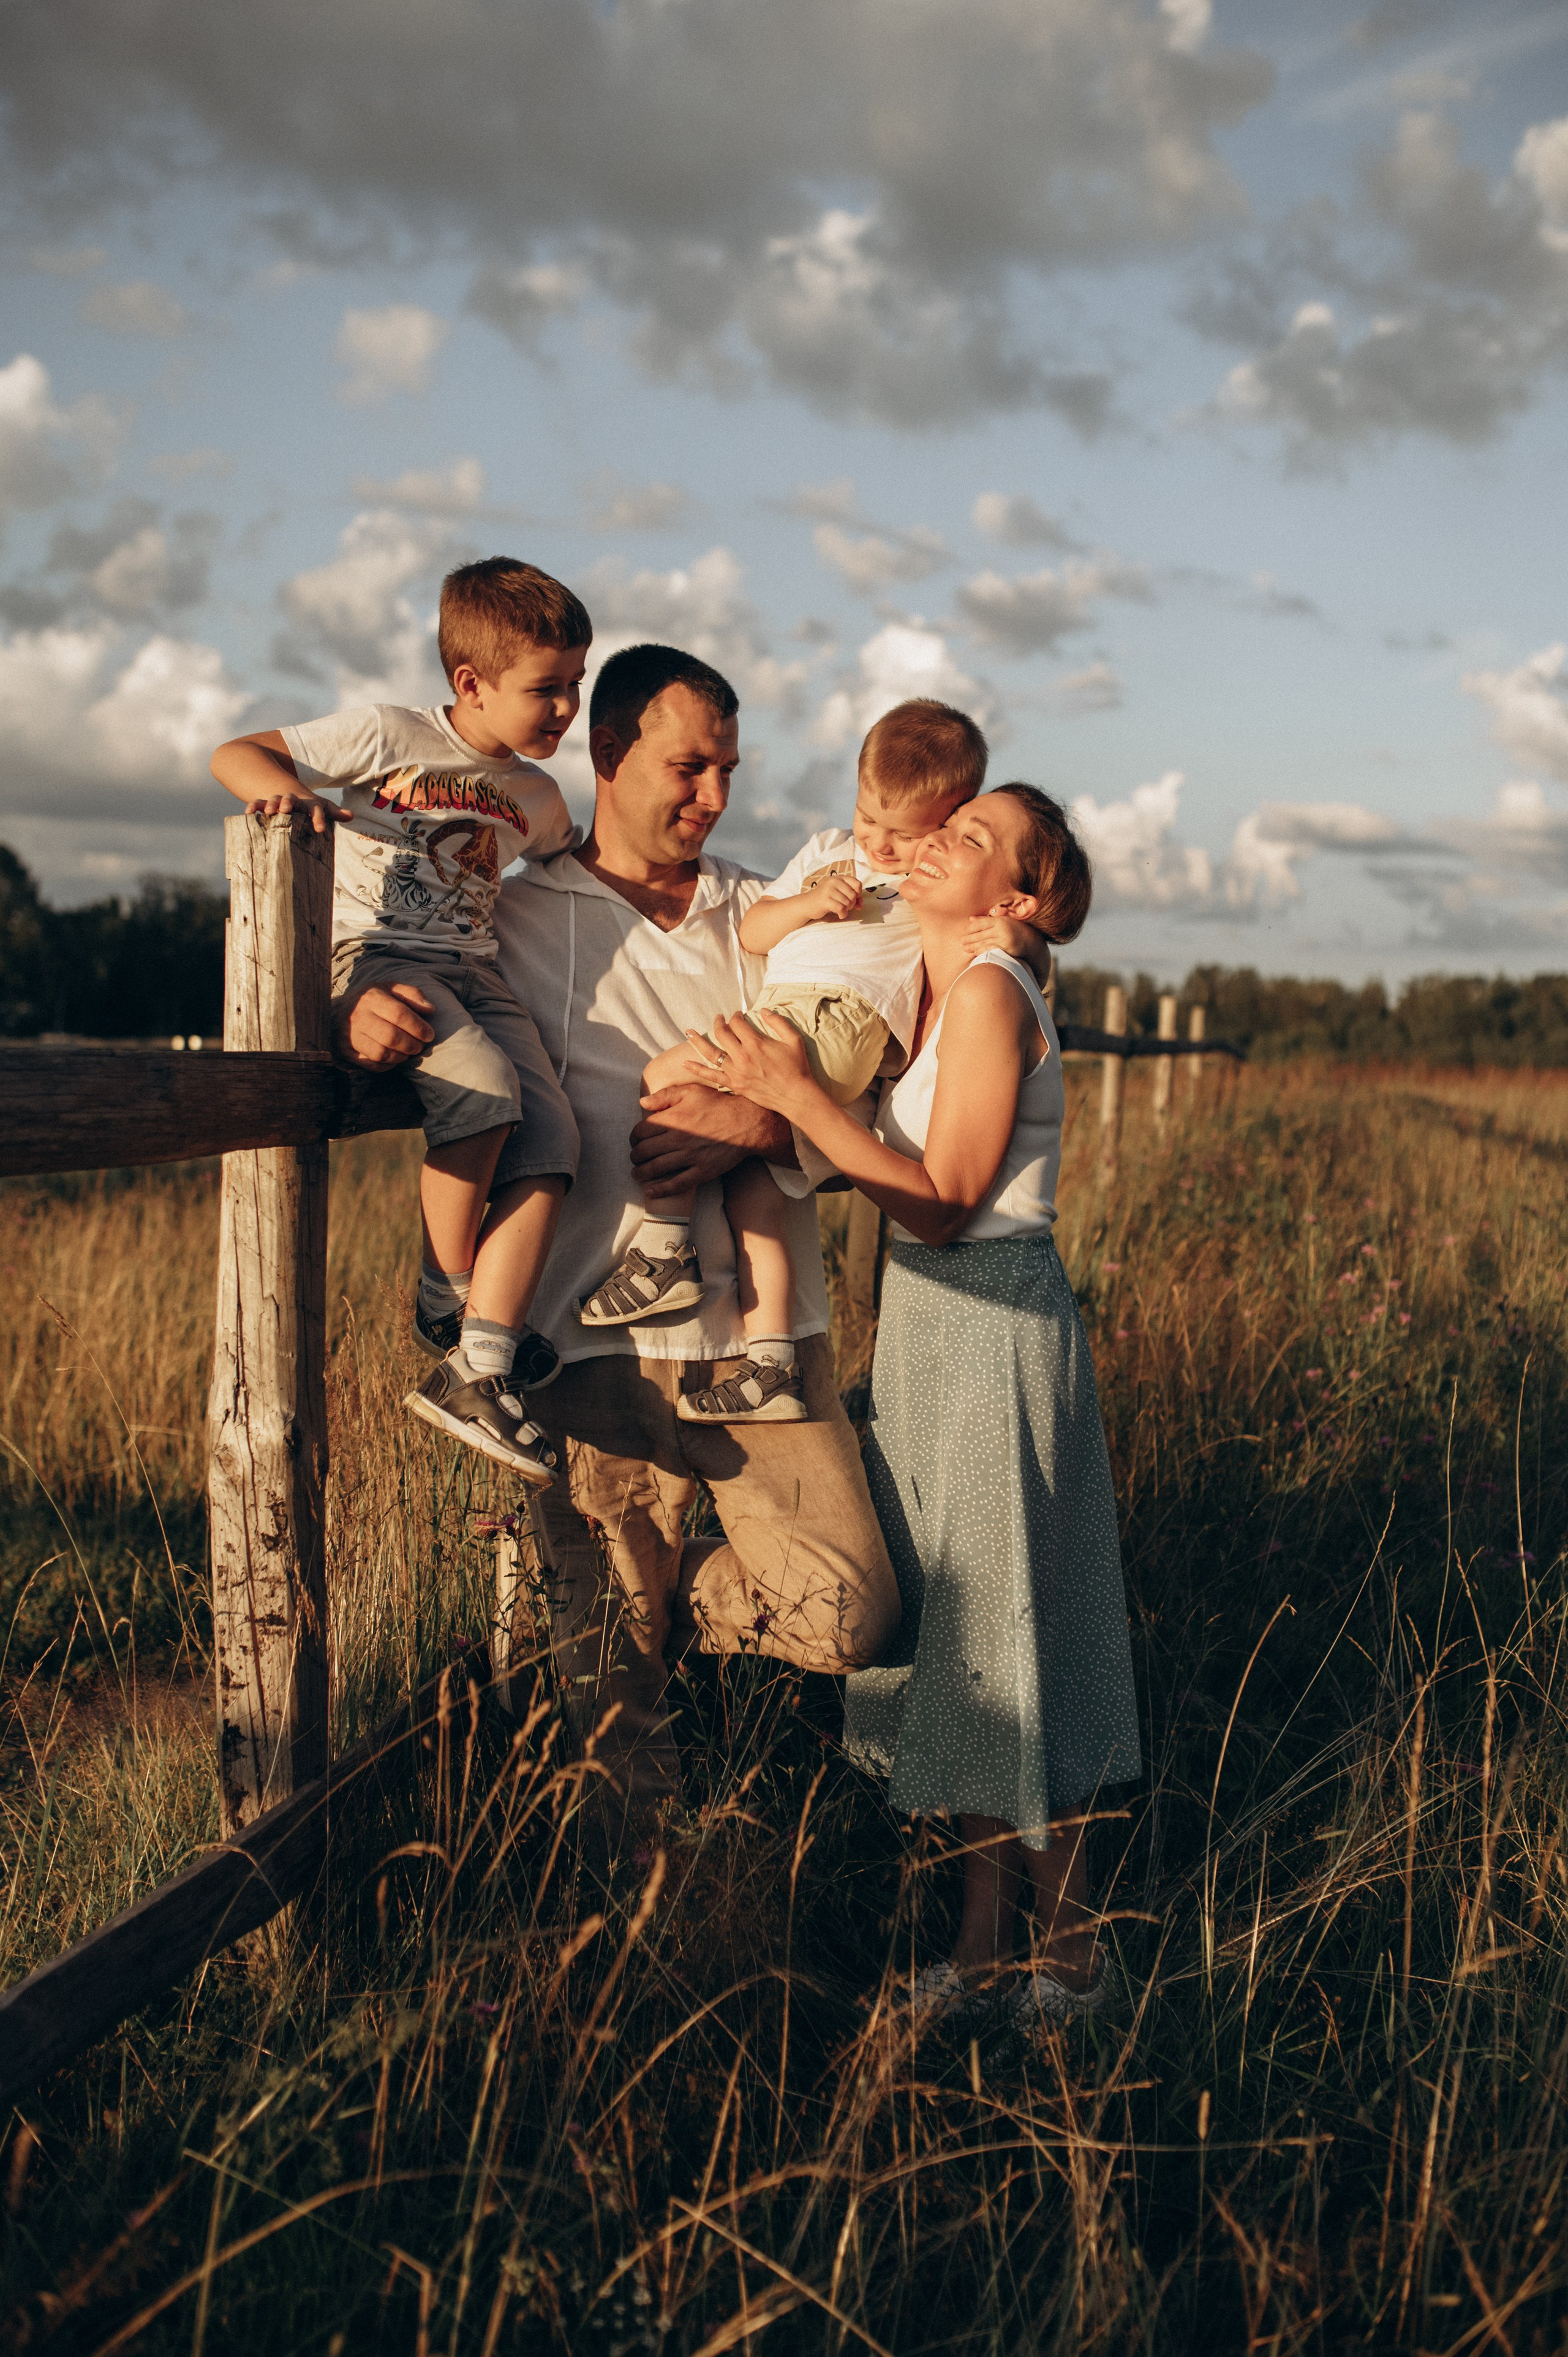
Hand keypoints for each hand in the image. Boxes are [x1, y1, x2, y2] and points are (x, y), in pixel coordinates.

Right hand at [246, 786, 347, 834]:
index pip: (316, 810)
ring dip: (271, 804)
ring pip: (275, 800)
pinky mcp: (266, 804)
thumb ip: (335, 812)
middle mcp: (294, 800)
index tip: (320, 830)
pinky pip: (259, 803)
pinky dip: (254, 806)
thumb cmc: (310, 806)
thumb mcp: (323, 807)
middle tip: (286, 810)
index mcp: (309, 804)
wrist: (292, 793)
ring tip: (268, 811)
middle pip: (292, 800)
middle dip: (288, 804)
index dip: (318, 819)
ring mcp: (279, 801)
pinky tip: (248, 812)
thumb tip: (351, 815)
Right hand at [335, 981, 435, 1068]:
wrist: (337, 1012)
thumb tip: (430, 1010)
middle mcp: (358, 1017)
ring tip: (408, 1052)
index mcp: (371, 998)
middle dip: (412, 1045)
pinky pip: (371, 1064)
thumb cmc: (371, 1000)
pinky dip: (388, 1065)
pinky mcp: (346, 1051)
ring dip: (401, 1056)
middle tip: (420, 1046)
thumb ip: (412, 995)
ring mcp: (350, 1035)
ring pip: (382, 1053)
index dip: (418, 1027)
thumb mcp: (390, 988)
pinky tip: (394, 1058)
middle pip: (391, 1037)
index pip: (399, 1014)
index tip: (429, 1035)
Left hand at [631, 1082, 794, 1196]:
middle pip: (644, 1151)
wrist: (748, 1123)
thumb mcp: (692, 1091)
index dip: (634, 1137)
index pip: (641, 1131)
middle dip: (635, 1155)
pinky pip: (677, 1184)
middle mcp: (679, 1139)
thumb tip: (642, 1103)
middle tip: (636, 1157)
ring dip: (641, 1173)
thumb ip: (665, 1096)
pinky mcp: (702, 1171)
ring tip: (637, 1174)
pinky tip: (650, 1191)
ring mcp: (690, 1157)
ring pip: (656, 1168)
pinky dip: (661, 1189)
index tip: (636, 1140)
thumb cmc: (719, 1105)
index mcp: (673, 1118)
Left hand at [699, 1007, 816, 1118]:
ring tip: (688, 1032)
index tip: (738, 1015)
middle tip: (718, 1018)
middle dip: (719, 1022)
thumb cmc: (797, 1067)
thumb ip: (778, 1022)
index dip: (736, 1016)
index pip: (737, 1023)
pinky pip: (711, 1076)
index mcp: (755, 1043)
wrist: (795, 1095)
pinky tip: (685, 1063)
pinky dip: (696, 1069)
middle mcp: (742, 1056)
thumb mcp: (793, 1040)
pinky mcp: (734, 1084)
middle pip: (722, 1033)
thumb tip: (764, 1010)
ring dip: (698, 1041)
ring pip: (711, 1052)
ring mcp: (736, 1071)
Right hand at [805, 875, 861, 922]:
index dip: (858, 894)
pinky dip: (843, 914)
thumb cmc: (825, 899)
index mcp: (839, 878)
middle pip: (853, 895)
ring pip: (848, 902)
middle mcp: (834, 881)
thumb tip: (860, 905)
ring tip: (841, 910)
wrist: (807, 904)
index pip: (857, 884)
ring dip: (847, 909)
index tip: (854, 899)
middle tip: (846, 907)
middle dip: (852, 904)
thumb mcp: (839, 894)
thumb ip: (851, 897)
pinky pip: (841, 908)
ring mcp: (828, 890)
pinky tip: (840, 915)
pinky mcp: (825, 900)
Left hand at [963, 908, 1051, 982]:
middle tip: (961, 941)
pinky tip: (976, 952)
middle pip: (981, 933)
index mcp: (1000, 920)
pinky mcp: (1007, 949)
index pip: (981, 923)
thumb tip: (970, 919)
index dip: (971, 928)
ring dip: (973, 946)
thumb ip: (986, 920)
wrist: (1032, 942)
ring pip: (985, 942)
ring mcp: (1005, 939)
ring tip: (965, 948)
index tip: (965, 931)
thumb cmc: (1015, 930)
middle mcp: (1002, 929)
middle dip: (970, 938)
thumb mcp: (1002, 921)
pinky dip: (983, 951)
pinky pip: (992, 950)